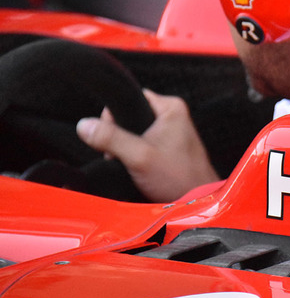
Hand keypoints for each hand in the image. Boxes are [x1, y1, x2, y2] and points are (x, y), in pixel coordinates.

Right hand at [76, 89, 220, 202]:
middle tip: (123, 156)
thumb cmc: (179, 179)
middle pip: (131, 115)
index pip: (130, 97)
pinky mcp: (170, 147)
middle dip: (120, 136)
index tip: (112, 137)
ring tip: (132, 164)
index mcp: (170, 107)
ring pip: (135, 131)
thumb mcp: (138, 157)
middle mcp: (173, 116)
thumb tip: (84, 125)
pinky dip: (136, 154)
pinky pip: (144, 143)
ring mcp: (173, 131)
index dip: (114, 116)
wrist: (198, 201)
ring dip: (127, 148)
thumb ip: (110, 138)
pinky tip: (138, 167)